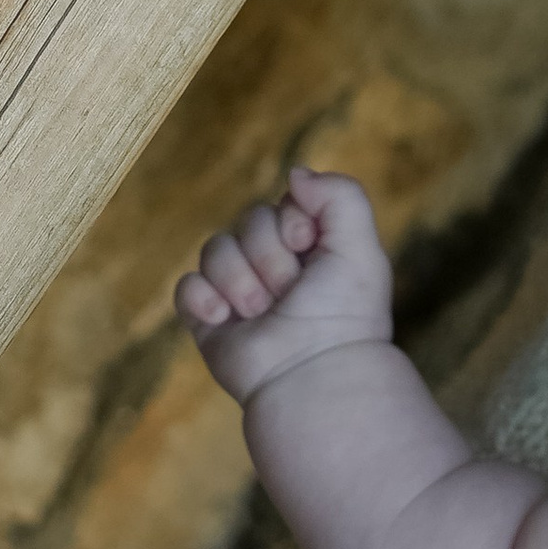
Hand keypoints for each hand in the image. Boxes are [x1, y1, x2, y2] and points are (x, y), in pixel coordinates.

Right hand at [176, 166, 393, 407]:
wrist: (311, 374)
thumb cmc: (344, 316)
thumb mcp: (360, 247)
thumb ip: (341, 195)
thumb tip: (294, 174)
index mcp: (308, 248)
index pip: (282, 202)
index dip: (292, 221)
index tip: (308, 248)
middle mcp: (273, 265)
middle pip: (248, 221)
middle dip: (269, 257)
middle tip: (289, 293)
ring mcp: (238, 291)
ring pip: (215, 249)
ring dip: (241, 281)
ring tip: (262, 312)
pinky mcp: (209, 318)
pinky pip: (186, 286)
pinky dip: (203, 299)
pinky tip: (227, 319)